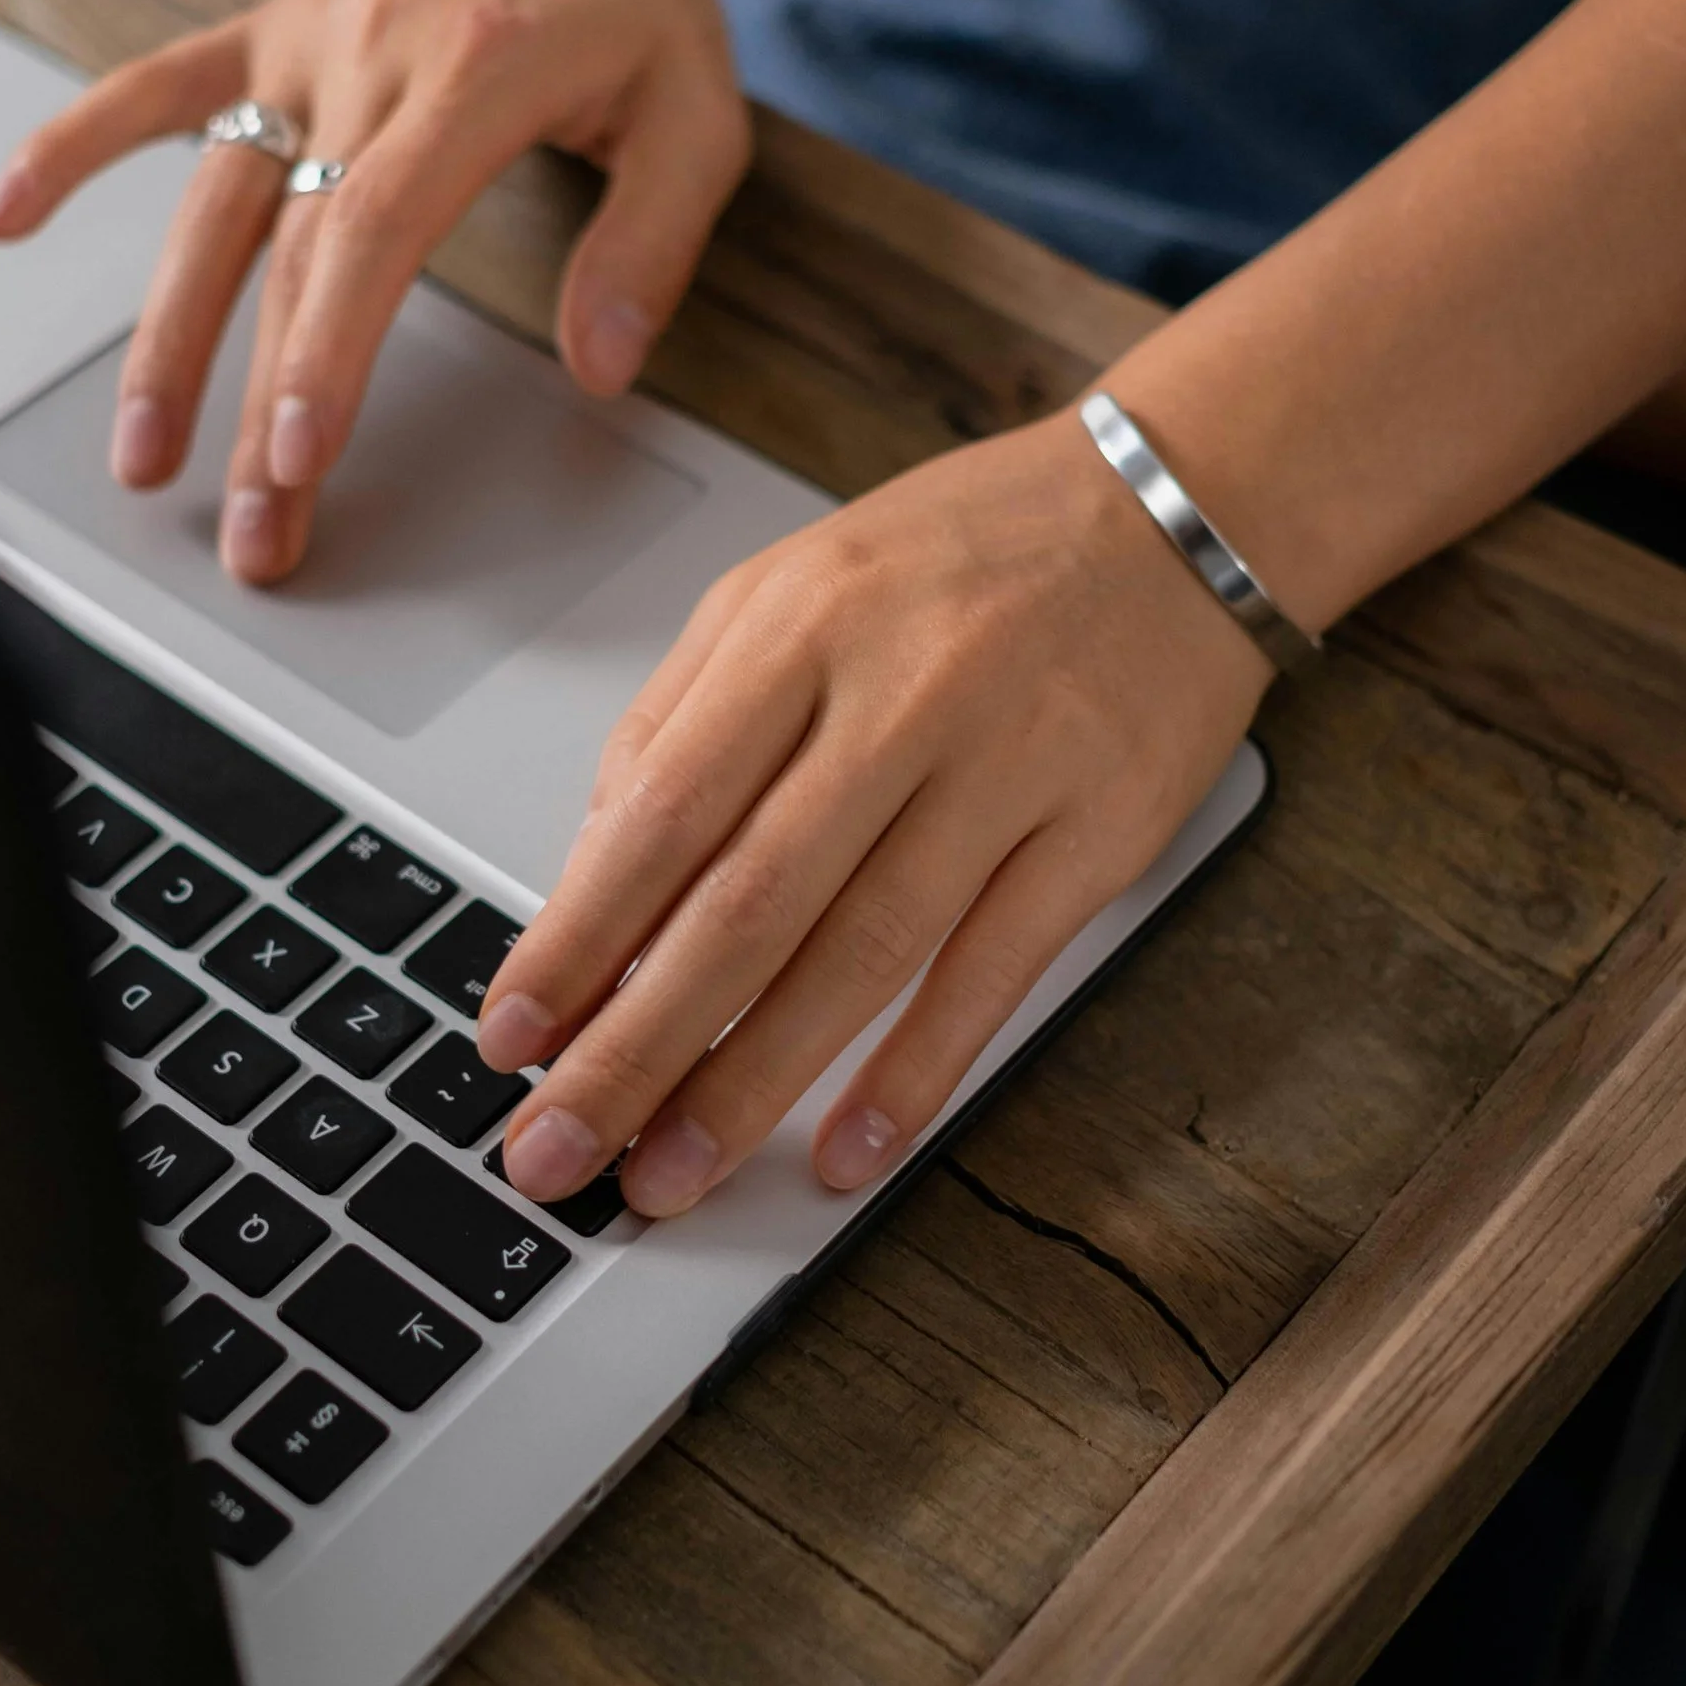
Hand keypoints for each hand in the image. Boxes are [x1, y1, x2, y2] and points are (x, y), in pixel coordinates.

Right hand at [0, 0, 749, 579]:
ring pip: (213, 200)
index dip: (328, 346)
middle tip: (252, 530)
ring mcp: (307, 40)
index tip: (298, 452)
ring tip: (142, 459)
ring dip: (168, 338)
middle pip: (290, 248)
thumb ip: (649, 246)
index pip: (377, 227)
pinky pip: (154, 88)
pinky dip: (71, 146)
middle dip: (257, 402)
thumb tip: (598, 368)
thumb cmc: (636, 6)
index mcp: (479, 71)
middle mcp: (374, 51)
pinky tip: (2, 217)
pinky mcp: (268, 31)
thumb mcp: (699, 119)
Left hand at [476, 408, 1269, 1214]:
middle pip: (744, 902)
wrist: (1174, 510)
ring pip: (859, 953)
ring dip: (752, 1086)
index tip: (511, 1033)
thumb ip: (684, 719)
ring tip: (672, 1175)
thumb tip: (593, 876)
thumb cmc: (964, 560)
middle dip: (636, 1046)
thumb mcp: (793, 588)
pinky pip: (992, 972)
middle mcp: (897, 696)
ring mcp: (1005, 769)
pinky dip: (915, 1073)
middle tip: (560, 1150)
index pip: (660, 809)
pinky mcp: (1098, 833)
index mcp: (798, 627)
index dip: (576, 936)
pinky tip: (848, 1149)